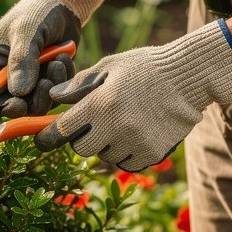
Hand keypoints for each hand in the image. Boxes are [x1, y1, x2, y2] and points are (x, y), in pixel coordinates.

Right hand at [0, 0, 109, 116]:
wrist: (63, 3)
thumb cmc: (37, 12)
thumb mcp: (26, 32)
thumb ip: (21, 62)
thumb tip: (18, 94)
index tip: (19, 103)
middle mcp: (5, 74)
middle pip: (12, 105)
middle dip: (31, 98)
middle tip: (45, 82)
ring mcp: (26, 78)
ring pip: (34, 103)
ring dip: (49, 88)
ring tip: (58, 63)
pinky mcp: (44, 79)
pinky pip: (52, 94)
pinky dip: (60, 81)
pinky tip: (64, 59)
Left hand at [35, 20, 231, 169]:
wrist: (190, 77)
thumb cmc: (145, 68)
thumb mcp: (109, 68)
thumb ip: (78, 85)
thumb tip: (52, 97)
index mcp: (101, 104)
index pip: (63, 130)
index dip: (48, 137)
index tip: (41, 140)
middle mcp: (117, 127)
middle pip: (82, 149)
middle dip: (81, 138)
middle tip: (93, 123)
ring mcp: (136, 143)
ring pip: (105, 157)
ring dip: (106, 145)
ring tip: (122, 121)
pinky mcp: (152, 154)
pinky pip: (127, 163)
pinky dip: (126, 153)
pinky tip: (136, 132)